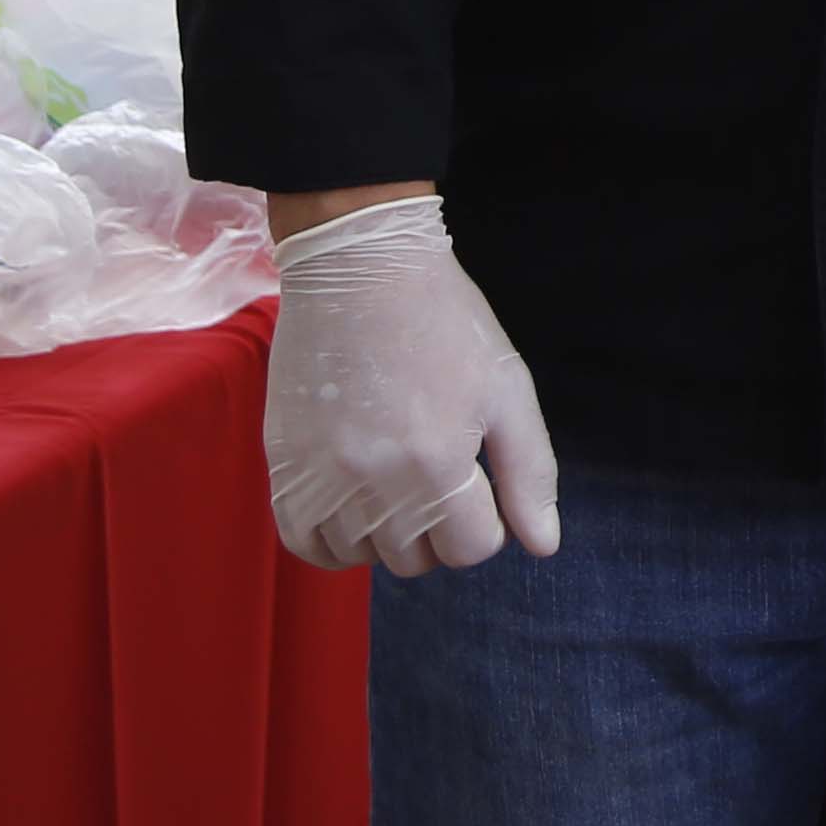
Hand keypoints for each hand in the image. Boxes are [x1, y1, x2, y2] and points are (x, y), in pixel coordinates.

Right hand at [261, 193, 561, 578]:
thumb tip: (543, 546)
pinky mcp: (283, 466)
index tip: (479, 481)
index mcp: (438, 462)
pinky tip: (357, 505)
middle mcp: (375, 481)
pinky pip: (305, 544)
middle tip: (441, 475)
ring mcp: (322, 477)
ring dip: (389, 534)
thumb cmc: (445, 322)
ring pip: (364, 555)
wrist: (360, 267)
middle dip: (442, 528)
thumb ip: (529, 473)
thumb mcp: (507, 389)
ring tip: (399, 481)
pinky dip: (334, 538)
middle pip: (418, 559)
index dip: (487, 521)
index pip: (471, 548)